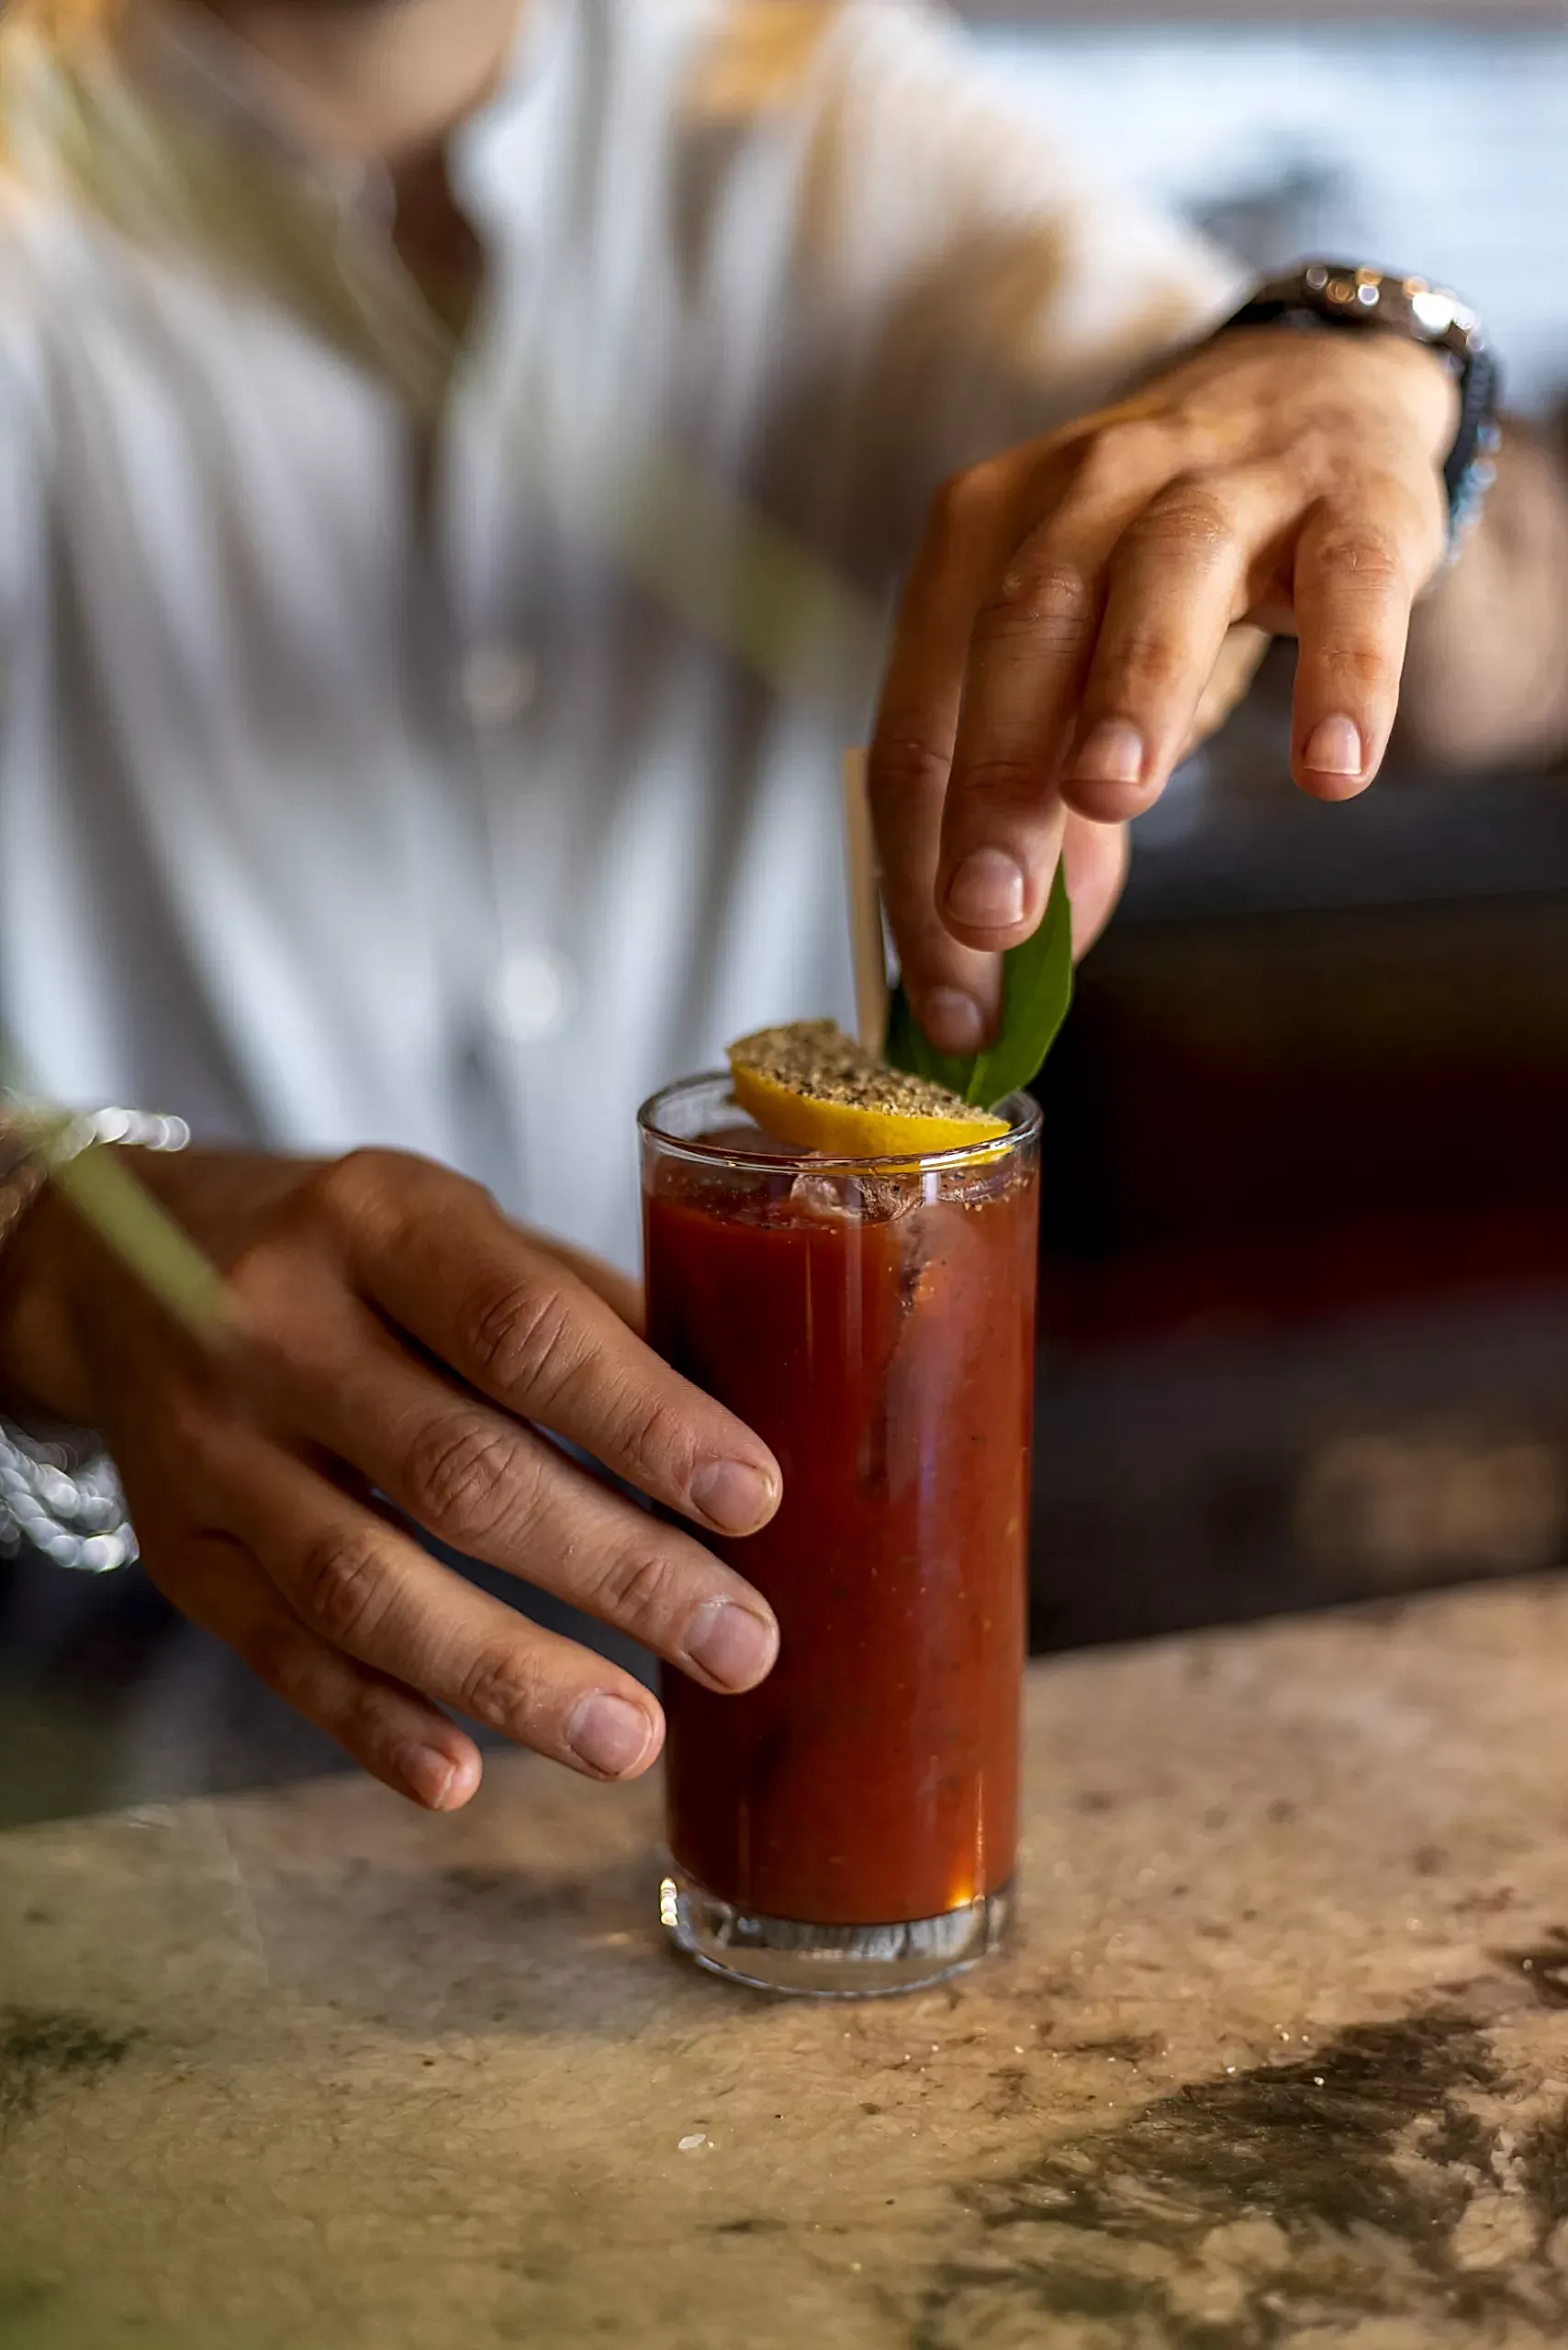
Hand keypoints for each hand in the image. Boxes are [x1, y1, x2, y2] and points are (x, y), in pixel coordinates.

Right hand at [0, 1148, 782, 1808]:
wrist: (122, 1261)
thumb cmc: (350, 1250)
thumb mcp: (458, 1225)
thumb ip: (583, 1310)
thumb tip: (739, 1426)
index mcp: (377, 1218)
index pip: (522, 1327)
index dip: (644, 1420)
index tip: (753, 1500)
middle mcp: (275, 1326)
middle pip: (459, 1473)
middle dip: (618, 1572)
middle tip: (739, 1646)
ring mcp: (211, 1446)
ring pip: (365, 1585)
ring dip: (510, 1676)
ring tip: (632, 1739)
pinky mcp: (176, 1547)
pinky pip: (277, 1651)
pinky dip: (372, 1721)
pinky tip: (463, 1777)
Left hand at [869, 327, 1457, 1047]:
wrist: (1316, 398)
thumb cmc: (1159, 573)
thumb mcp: (1073, 676)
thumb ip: (1041, 821)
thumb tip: (1006, 976)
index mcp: (980, 541)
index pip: (921, 718)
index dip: (922, 866)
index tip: (950, 996)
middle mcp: (1082, 492)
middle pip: (1017, 639)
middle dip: (996, 784)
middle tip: (991, 915)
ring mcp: (1219, 482)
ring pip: (1160, 581)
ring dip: (1130, 693)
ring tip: (1113, 798)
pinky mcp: (1351, 499)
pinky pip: (1345, 585)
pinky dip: (1339, 675)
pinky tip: (1329, 771)